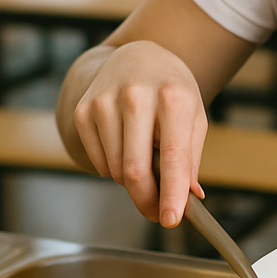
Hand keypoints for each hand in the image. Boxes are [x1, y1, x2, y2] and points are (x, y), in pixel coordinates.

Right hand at [72, 40, 207, 226]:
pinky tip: (125, 146)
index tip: (171, 220)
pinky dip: (113, 168)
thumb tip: (190, 196)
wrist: (137, 58)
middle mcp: (137, 96)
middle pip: (135, 170)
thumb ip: (191, 157)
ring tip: (145, 159)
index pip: (174, 154)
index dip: (172, 192)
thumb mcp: (193, 115)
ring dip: (131, 181)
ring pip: (115, 170)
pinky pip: (98, 162)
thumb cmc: (171, 90)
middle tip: (157, 212)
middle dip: (147, 200)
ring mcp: (105, 103)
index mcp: (173, 97)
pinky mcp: (83, 111)